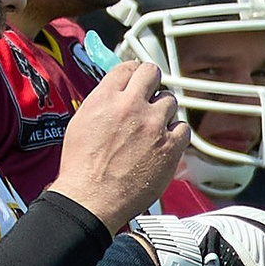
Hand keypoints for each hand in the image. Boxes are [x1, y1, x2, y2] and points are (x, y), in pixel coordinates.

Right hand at [54, 52, 187, 231]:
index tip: (138, 80)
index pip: (128, 67)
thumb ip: (103, 102)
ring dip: (163, 111)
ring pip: (170, 101)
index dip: (134, 73)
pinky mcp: (169, 146)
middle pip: (152, 74)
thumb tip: (116, 94)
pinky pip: (183, 128)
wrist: (91, 198)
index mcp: (105, 98)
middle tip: (150, 95)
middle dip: (152, 83)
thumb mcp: (81, 122)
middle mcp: (131, 106)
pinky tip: (165, 142)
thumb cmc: (82, 168)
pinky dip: (176, 133)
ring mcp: (153, 125)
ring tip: (153, 127)